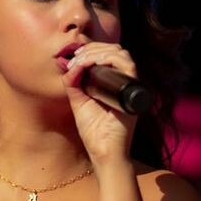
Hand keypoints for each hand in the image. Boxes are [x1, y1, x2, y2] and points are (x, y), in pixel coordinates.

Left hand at [58, 42, 138, 166]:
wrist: (103, 152)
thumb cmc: (93, 131)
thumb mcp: (78, 101)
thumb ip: (73, 83)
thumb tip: (67, 63)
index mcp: (112, 83)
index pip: (108, 54)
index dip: (91, 50)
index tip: (75, 57)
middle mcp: (123, 82)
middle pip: (114, 50)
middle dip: (92, 49)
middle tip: (77, 58)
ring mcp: (129, 87)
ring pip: (121, 54)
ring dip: (99, 52)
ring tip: (82, 61)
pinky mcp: (132, 93)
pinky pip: (128, 66)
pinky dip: (110, 59)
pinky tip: (93, 64)